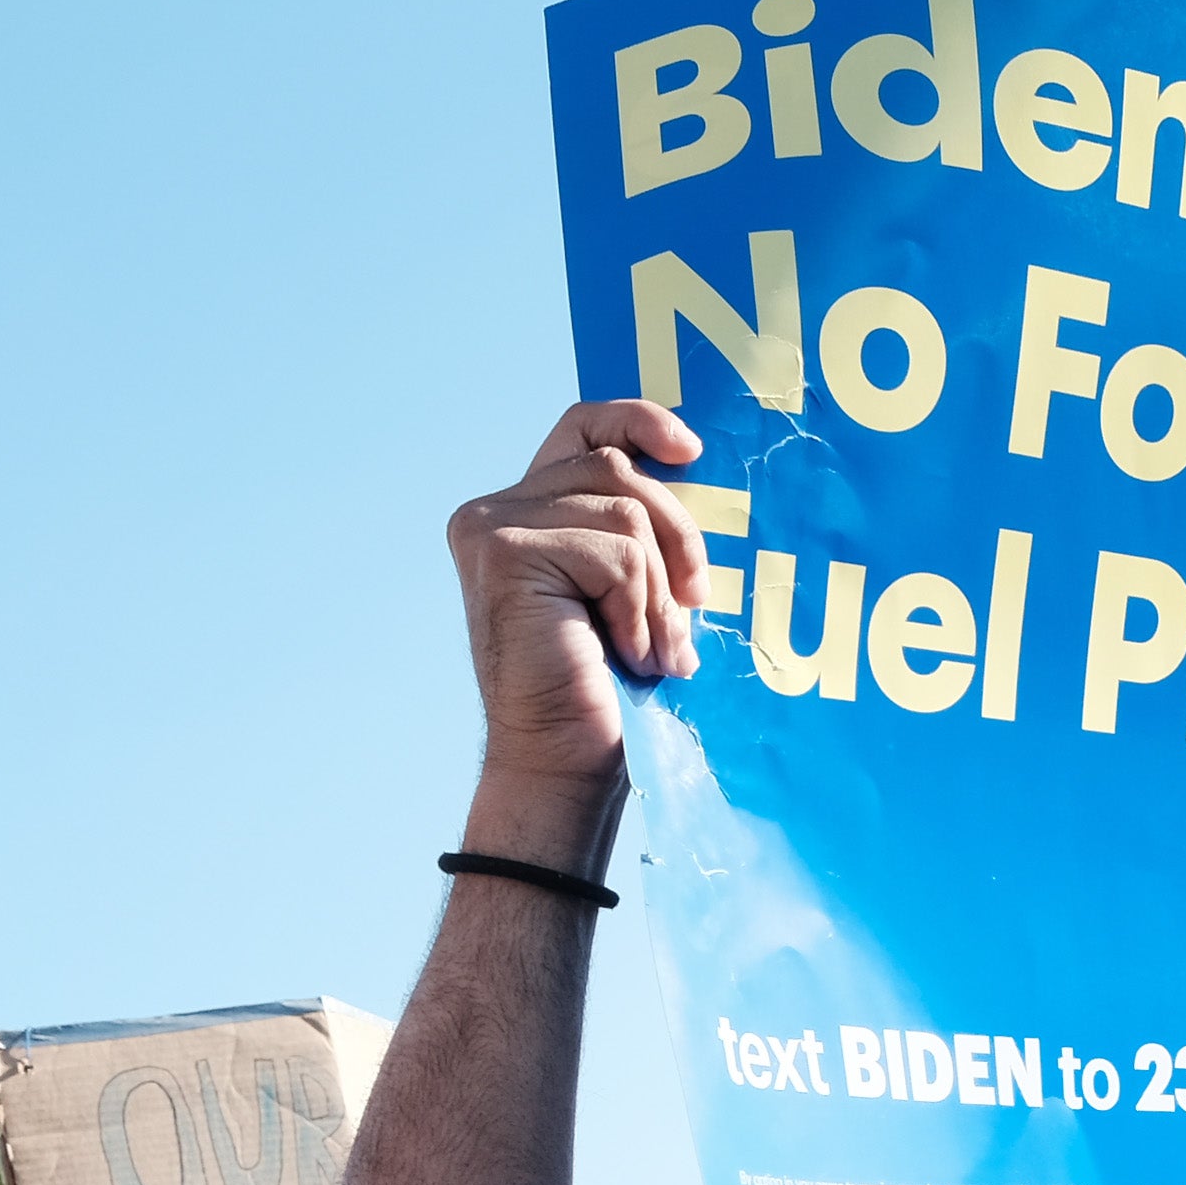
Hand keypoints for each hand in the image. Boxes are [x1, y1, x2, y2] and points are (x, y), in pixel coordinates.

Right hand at [446, 398, 712, 805]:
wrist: (564, 764)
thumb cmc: (605, 689)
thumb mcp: (633, 590)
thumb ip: (639, 530)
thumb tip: (693, 468)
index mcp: (527, 512)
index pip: (583, 427)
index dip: (638, 420)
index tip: (690, 451)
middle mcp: (496, 510)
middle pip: (618, 469)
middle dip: (675, 538)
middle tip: (691, 609)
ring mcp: (492, 526)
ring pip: (623, 512)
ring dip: (656, 592)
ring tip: (651, 650)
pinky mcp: (503, 551)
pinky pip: (614, 554)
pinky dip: (637, 610)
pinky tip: (623, 654)